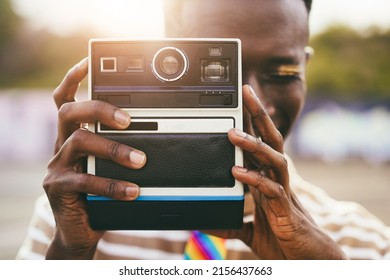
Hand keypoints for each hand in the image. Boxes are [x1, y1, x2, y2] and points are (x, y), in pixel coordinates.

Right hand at [43, 58, 145, 258]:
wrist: (81, 229)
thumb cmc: (100, 193)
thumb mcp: (109, 166)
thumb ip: (120, 147)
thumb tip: (159, 133)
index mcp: (73, 135)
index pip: (66, 99)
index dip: (73, 78)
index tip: (87, 61)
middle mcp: (61, 145)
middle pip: (69, 111)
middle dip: (99, 108)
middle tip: (127, 119)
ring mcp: (57, 166)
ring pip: (79, 142)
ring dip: (113, 149)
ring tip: (140, 160)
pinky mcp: (57, 188)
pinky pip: (84, 181)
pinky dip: (112, 184)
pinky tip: (133, 191)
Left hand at [207, 85, 346, 259]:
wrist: (306, 262)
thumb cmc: (283, 240)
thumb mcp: (249, 230)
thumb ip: (230, 221)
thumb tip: (206, 220)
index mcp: (269, 180)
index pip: (261, 144)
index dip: (252, 123)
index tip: (240, 103)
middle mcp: (277, 180)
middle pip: (271, 140)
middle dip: (259, 115)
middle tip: (247, 92)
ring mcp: (283, 193)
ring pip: (273, 160)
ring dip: (254, 145)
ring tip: (233, 134)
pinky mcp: (286, 211)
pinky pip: (271, 190)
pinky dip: (255, 180)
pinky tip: (237, 173)